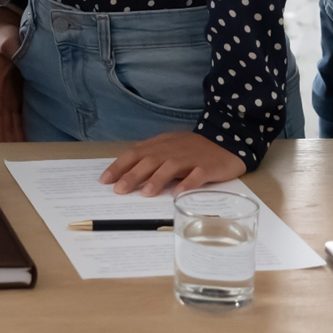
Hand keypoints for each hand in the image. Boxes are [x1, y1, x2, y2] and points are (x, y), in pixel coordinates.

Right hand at [0, 3, 26, 142]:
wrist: (9, 21)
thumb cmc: (6, 31)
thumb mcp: (7, 39)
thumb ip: (10, 46)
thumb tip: (12, 50)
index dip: (0, 130)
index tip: (5, 147)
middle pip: (4, 122)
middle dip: (10, 140)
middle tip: (20, 161)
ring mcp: (8, 92)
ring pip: (11, 120)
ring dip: (16, 136)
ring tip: (26, 155)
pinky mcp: (17, 89)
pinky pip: (19, 112)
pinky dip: (22, 125)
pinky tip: (31, 136)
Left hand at [100, 131, 245, 196]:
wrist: (227, 139)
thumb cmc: (193, 148)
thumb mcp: (168, 147)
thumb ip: (150, 156)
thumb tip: (127, 169)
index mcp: (160, 146)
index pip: (134, 154)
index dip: (119, 166)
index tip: (104, 180)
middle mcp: (172, 151)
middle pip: (149, 161)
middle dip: (132, 175)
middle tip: (119, 190)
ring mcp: (190, 158)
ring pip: (171, 167)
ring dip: (157, 179)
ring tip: (145, 193)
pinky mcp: (208, 167)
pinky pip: (197, 176)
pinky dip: (188, 184)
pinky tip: (179, 193)